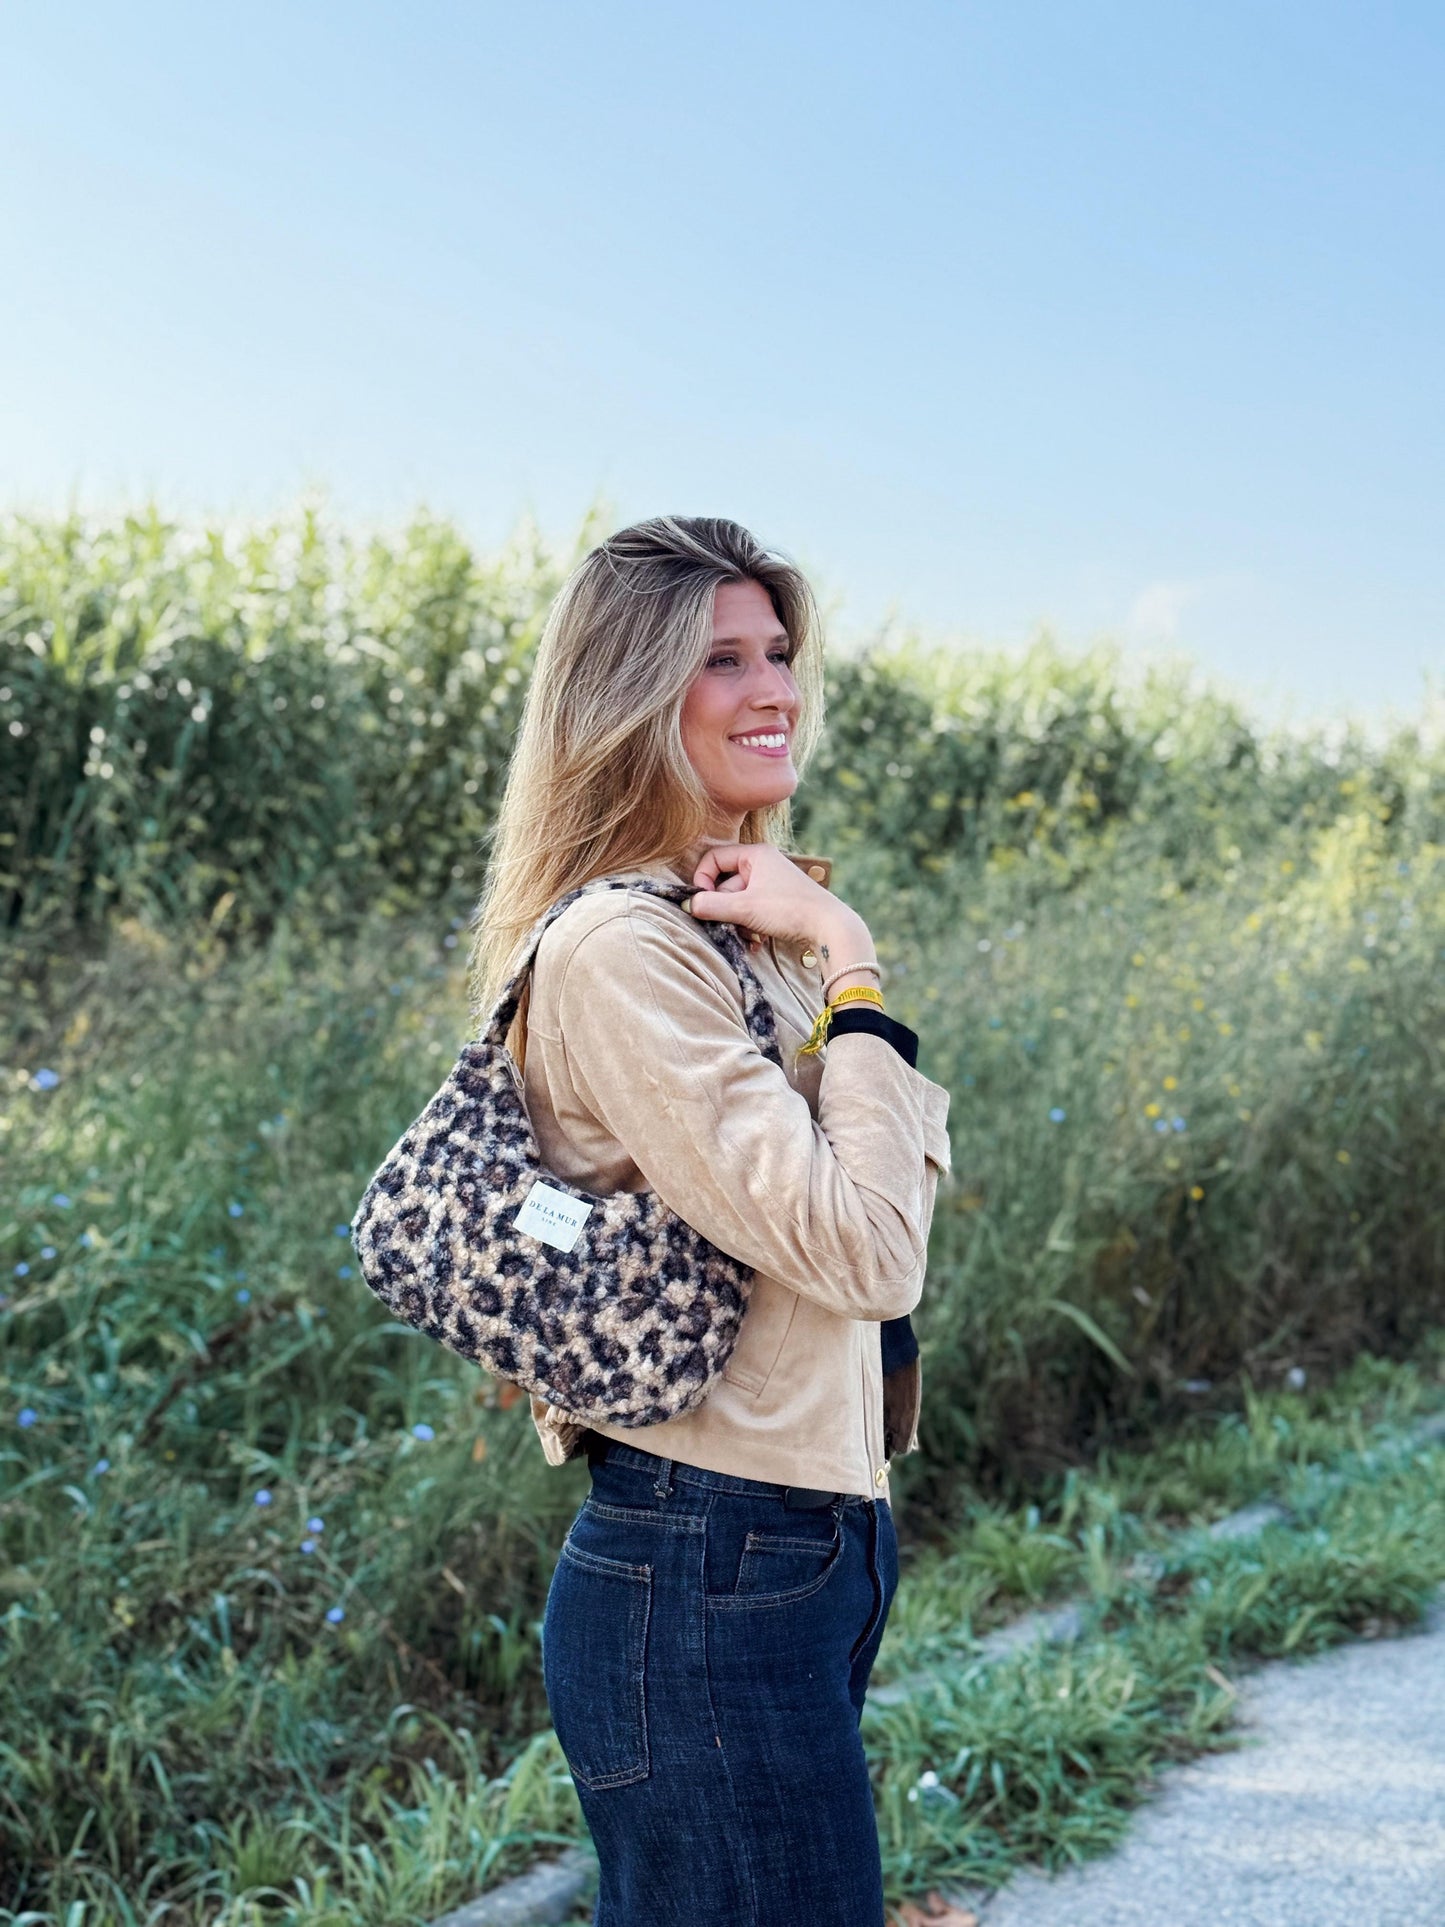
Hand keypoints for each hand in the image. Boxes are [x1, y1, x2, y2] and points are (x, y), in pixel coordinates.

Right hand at [684, 840, 867, 956]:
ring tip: (749, 936)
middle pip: (725, 884)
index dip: (703, 880)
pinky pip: (753, 911)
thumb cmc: (789, 910)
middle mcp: (764, 864)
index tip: (702, 903)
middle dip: (724, 909)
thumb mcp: (744, 908)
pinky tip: (757, 942)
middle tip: (727, 926)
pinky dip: (750, 926)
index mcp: (755, 854)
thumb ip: (711, 906)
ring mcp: (772, 883)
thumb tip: (687, 905)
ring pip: (738, 902)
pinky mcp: (779, 902)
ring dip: (737, 922)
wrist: (831, 928)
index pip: (713, 858)